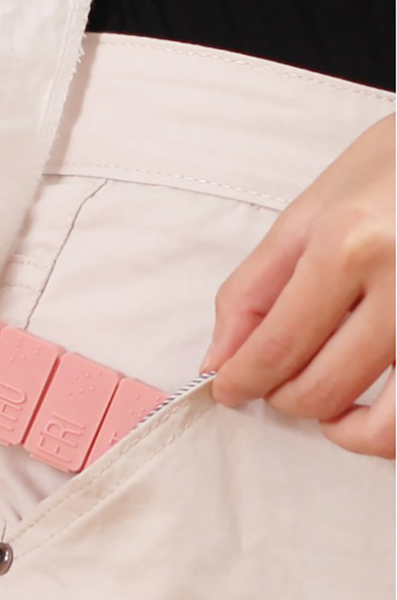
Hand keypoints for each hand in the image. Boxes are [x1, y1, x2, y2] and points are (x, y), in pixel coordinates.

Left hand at [201, 113, 394, 458]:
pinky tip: (375, 408)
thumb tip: (220, 359)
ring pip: (385, 425)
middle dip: (284, 398)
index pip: (277, 345)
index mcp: (350, 245)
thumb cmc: (395, 168)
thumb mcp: (311, 211)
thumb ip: (255, 288)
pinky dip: (391, 431)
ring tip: (329, 408)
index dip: (241, 380)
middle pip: (323, 388)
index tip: (228, 390)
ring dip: (342, 427)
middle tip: (278, 382)